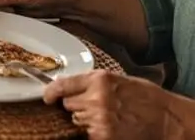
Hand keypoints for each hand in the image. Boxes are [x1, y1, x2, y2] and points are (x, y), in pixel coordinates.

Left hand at [43, 70, 176, 139]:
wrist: (166, 119)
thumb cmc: (144, 96)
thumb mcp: (116, 79)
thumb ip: (90, 81)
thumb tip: (64, 84)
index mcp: (99, 79)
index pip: (62, 85)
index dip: (51, 91)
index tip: (47, 96)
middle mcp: (96, 98)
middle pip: (67, 104)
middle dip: (75, 105)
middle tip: (91, 105)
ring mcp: (99, 119)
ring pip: (76, 119)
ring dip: (84, 118)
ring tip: (104, 116)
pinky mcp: (103, 136)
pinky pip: (86, 133)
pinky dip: (93, 131)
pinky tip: (108, 126)